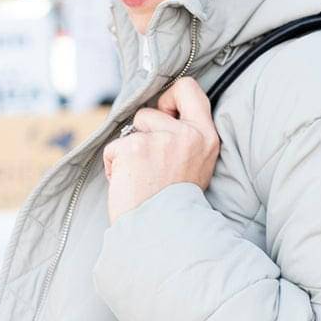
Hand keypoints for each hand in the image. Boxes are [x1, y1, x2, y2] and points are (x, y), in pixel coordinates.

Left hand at [102, 76, 219, 222]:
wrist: (158, 232)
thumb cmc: (172, 202)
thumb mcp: (194, 164)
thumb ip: (185, 137)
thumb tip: (162, 112)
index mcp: (206, 137)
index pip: (189, 88)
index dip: (170, 98)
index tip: (165, 116)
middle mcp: (187, 135)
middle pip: (152, 107)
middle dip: (144, 126)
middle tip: (148, 154)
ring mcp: (160, 140)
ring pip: (133, 126)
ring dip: (130, 148)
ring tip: (141, 176)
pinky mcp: (134, 147)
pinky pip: (114, 147)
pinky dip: (115, 165)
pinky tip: (128, 184)